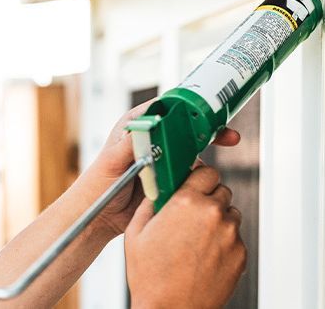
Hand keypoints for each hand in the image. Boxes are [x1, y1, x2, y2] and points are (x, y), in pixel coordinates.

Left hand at [80, 100, 240, 235]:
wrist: (99, 217)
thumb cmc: (97, 186)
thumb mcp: (111, 160)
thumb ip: (130, 144)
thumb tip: (149, 129)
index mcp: (137, 124)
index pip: (168, 107)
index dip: (189, 106)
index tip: (207, 110)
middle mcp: (153, 138)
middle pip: (186, 125)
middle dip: (209, 128)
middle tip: (227, 135)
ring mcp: (163, 157)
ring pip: (191, 149)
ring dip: (206, 152)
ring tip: (217, 157)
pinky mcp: (170, 177)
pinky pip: (190, 172)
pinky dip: (200, 174)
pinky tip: (204, 180)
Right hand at [125, 165, 246, 308]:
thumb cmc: (152, 278)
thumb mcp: (136, 233)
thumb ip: (150, 202)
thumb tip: (159, 188)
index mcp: (186, 202)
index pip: (207, 171)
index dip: (200, 178)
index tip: (196, 184)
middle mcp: (212, 213)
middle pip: (221, 191)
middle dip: (209, 200)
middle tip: (193, 217)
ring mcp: (230, 234)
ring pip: (231, 214)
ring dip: (218, 222)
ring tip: (198, 242)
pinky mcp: (241, 253)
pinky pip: (236, 239)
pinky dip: (225, 244)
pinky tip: (206, 257)